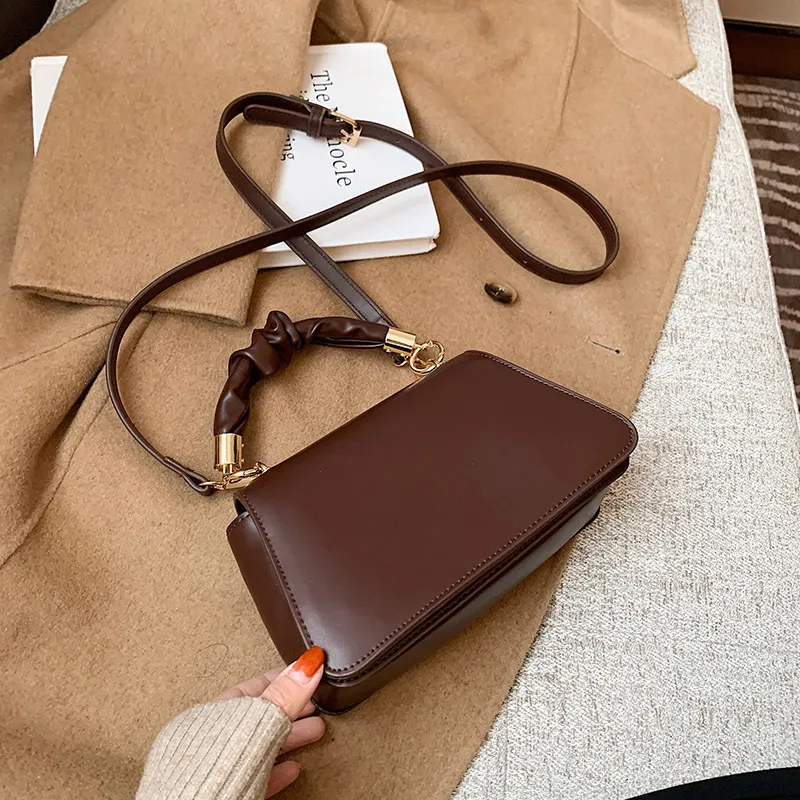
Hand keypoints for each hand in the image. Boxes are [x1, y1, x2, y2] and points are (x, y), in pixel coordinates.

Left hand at [215, 647, 325, 796]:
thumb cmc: (210, 769)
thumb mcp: (256, 722)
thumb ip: (284, 695)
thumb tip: (307, 665)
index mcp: (212, 715)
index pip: (254, 688)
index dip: (283, 680)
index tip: (305, 674)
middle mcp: (213, 740)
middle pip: (261, 717)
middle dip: (293, 708)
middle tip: (316, 703)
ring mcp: (221, 767)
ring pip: (262, 746)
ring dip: (292, 737)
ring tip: (315, 730)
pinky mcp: (229, 793)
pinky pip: (257, 776)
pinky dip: (278, 770)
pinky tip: (292, 769)